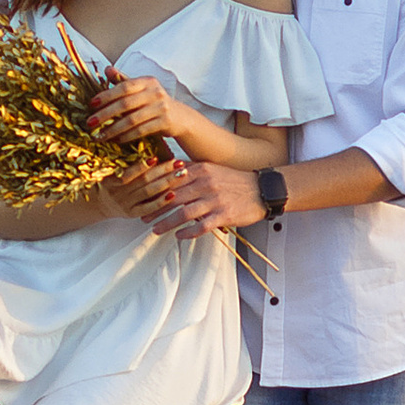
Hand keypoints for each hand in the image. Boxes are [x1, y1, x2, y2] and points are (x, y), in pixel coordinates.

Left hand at [89, 74, 188, 150]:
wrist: (180, 118)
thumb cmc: (155, 102)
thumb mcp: (142, 89)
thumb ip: (124, 80)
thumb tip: (106, 69)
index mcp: (147, 81)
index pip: (124, 86)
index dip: (107, 95)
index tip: (92, 104)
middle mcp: (155, 92)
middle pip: (125, 104)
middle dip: (105, 114)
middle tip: (90, 123)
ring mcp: (162, 108)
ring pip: (132, 120)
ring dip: (113, 129)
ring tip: (99, 136)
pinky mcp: (165, 122)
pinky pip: (141, 131)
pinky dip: (126, 136)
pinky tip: (115, 140)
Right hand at [97, 156, 176, 219]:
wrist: (97, 203)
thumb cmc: (107, 182)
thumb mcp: (107, 170)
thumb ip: (122, 160)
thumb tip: (142, 138)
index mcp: (110, 180)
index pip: (127, 174)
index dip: (141, 166)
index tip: (156, 157)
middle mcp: (118, 193)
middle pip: (143, 181)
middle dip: (162, 171)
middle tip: (179, 163)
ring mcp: (125, 204)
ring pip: (148, 193)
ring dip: (166, 182)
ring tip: (181, 174)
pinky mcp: (131, 214)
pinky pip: (148, 209)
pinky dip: (160, 202)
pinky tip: (173, 194)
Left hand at [146, 159, 267, 236]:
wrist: (262, 189)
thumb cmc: (235, 181)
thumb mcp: (213, 168)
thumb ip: (192, 169)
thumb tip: (169, 168)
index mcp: (201, 170)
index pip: (171, 179)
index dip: (154, 189)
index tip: (142, 197)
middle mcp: (206, 183)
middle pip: (173, 197)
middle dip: (155, 208)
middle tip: (143, 216)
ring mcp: (214, 200)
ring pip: (184, 213)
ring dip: (167, 223)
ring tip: (155, 229)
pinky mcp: (224, 215)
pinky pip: (201, 226)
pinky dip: (188, 233)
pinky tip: (179, 236)